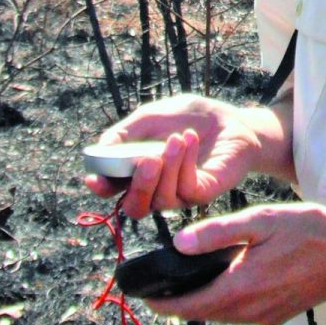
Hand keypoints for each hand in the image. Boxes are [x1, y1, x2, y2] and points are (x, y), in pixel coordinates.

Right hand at [84, 94, 289, 219]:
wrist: (231, 119)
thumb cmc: (189, 118)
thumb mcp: (150, 118)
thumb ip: (124, 134)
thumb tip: (101, 149)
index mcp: (137, 171)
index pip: (113, 189)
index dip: (101, 187)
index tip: (94, 178)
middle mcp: (155, 189)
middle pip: (134, 206)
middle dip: (138, 185)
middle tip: (147, 159)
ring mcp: (179, 194)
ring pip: (160, 199)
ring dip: (167, 167)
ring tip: (177, 138)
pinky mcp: (202, 194)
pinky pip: (186, 188)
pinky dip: (185, 163)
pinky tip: (189, 140)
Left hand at [146, 203, 325, 324]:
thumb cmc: (311, 230)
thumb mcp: (260, 221)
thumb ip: (217, 233)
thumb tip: (179, 244)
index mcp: (241, 288)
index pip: (187, 307)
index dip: (160, 303)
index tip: (142, 293)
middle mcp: (252, 311)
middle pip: (202, 314)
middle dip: (178, 301)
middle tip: (159, 282)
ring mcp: (267, 317)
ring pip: (222, 315)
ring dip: (203, 301)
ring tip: (188, 278)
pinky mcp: (279, 315)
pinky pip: (242, 313)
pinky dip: (226, 301)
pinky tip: (226, 278)